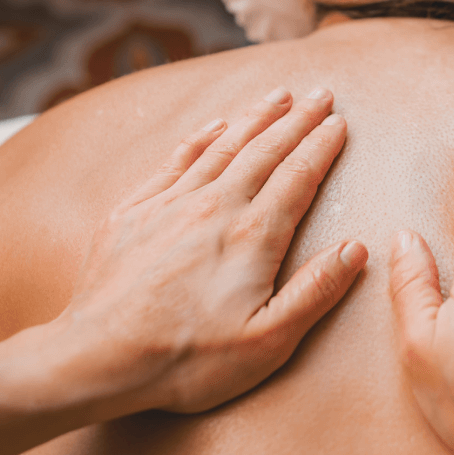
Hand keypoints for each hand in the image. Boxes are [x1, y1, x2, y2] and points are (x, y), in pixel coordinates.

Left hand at [62, 86, 366, 414]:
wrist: (96, 359)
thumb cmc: (186, 360)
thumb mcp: (267, 343)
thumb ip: (315, 292)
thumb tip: (357, 249)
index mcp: (252, 236)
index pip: (298, 176)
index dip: (322, 146)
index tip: (340, 122)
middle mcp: (214, 208)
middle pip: (265, 151)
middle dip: (297, 119)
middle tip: (321, 93)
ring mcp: (170, 205)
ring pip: (223, 147)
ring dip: (255, 118)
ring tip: (278, 95)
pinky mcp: (134, 213)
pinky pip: (175, 161)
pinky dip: (201, 138)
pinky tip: (214, 125)